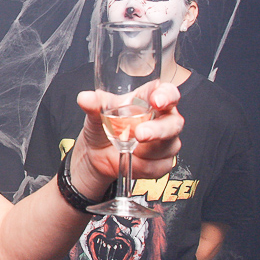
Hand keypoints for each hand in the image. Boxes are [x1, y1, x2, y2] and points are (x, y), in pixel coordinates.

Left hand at [72, 82, 182, 197]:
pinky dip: (142, 165)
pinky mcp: (163, 162)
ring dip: (146, 151)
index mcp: (150, 99)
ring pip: (168, 146)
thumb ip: (93, 104)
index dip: (167, 95)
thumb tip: (85, 98)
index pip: (168, 93)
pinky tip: (131, 159)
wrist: (95, 154)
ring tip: (125, 147)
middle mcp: (163, 119)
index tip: (157, 100)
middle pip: (174, 123)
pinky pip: (159, 166)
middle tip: (140, 133)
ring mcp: (166, 141)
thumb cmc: (103, 125)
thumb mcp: (95, 113)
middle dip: (158, 129)